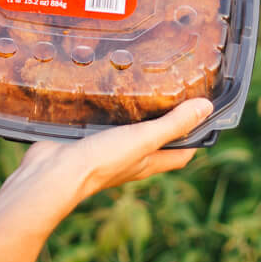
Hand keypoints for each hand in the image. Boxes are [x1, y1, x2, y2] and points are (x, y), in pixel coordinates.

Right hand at [12, 95, 214, 205]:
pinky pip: (103, 126)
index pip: (181, 155)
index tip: (201, 115)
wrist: (53, 173)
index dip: (194, 138)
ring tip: (140, 87)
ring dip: (135, 115)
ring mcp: (107, 152)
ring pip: (128, 133)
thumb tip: (207, 108)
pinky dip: (108, 113)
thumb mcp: (143, 139)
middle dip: (165, 122)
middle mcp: (131, 160)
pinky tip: (105, 96)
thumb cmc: (101, 161)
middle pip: (155, 143)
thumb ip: (173, 124)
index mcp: (148, 163)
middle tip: (171, 92)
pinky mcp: (86, 142)